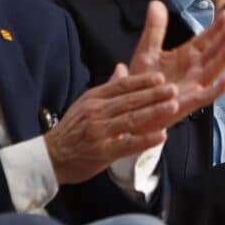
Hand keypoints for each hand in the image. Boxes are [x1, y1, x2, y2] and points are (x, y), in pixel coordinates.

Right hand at [43, 65, 188, 183]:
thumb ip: (107, 87)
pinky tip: (161, 135)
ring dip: (154, 112)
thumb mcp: (86, 103)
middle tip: (173, 90)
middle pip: (129, 100)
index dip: (142, 81)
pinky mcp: (102, 152)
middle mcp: (96, 113)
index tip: (160, 78)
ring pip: (131, 119)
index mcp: (94, 98)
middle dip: (153, 94)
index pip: (121, 86)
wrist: (50, 156)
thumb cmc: (71, 130)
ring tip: (172, 107)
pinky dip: (145, 139)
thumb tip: (122, 68)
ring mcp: (99, 132)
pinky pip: (128, 144)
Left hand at [128, 0, 224, 112]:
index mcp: (186, 56)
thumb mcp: (147, 50)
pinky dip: (218, 89)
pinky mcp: (189, 103)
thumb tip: (156, 3)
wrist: (132, 107)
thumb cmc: (142, 82)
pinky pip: (207, 96)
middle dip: (223, 39)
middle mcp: (194, 70)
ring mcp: (193, 86)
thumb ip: (155, 29)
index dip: (215, 27)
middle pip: (213, 52)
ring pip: (214, 70)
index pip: (205, 39)